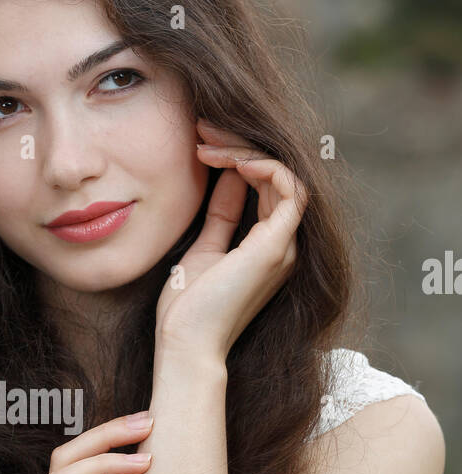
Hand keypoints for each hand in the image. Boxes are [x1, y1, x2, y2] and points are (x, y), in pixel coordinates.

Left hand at [155, 118, 307, 362]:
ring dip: (246, 150)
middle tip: (201, 128)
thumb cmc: (188, 309)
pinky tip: (230, 159)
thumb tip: (226, 177)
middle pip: (275, 175)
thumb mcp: (203, 249)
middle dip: (238, 144)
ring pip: (283, 175)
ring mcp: (284, 246)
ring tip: (206, 142)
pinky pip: (289, 189)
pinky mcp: (275, 248)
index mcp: (268, 247)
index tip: (199, 143)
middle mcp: (283, 245)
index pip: (267, 185)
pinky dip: (264, 166)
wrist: (185, 345)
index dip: (237, 156)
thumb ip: (221, 215)